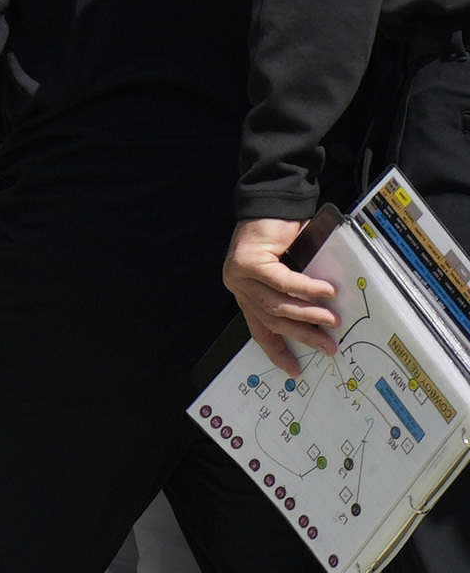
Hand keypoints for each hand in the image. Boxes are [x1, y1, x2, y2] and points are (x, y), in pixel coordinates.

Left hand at [224, 218, 340, 374]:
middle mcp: (240, 288)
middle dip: (303, 335)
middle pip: (272, 320)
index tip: (295, 369)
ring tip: (332, 319)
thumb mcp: (293, 270)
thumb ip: (299, 293)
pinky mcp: (247, 263)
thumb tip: (327, 321)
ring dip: (308, 314)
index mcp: (247, 295)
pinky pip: (282, 282)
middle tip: (328, 346)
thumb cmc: (285, 237)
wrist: (273, 203)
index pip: (260, 330)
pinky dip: (306, 289)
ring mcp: (240, 276)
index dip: (278, 351)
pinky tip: (325, 292)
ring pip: (276, 304)